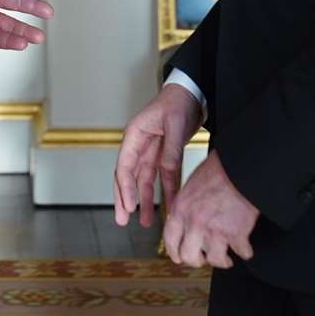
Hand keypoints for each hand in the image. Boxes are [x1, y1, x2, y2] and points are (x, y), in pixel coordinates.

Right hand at [113, 84, 201, 227]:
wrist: (192, 93)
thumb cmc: (178, 102)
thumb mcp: (175, 124)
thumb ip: (170, 150)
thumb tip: (166, 172)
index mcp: (134, 135)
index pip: (124, 166)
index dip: (125, 188)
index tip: (128, 206)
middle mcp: (138, 145)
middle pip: (127, 177)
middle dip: (125, 199)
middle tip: (122, 220)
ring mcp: (150, 151)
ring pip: (143, 180)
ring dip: (144, 200)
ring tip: (144, 222)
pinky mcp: (164, 154)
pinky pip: (162, 177)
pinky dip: (165, 191)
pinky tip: (169, 206)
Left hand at [163, 152, 259, 268]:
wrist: (241, 167)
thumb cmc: (218, 170)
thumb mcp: (190, 186)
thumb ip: (185, 206)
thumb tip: (183, 222)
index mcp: (180, 209)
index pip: (170, 240)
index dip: (174, 253)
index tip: (179, 258)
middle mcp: (195, 223)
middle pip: (189, 257)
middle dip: (197, 261)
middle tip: (204, 259)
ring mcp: (216, 230)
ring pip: (216, 260)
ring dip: (223, 261)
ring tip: (227, 258)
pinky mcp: (237, 234)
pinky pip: (242, 253)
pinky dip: (245, 251)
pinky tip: (245, 247)